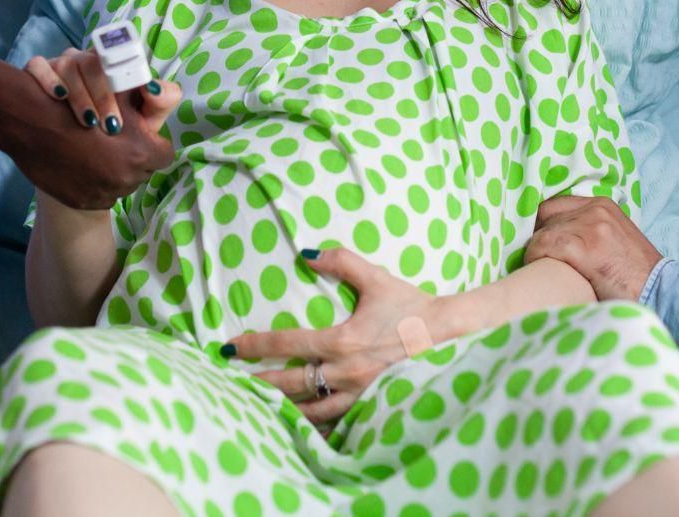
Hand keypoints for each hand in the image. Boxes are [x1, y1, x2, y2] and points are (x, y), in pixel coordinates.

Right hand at [5, 55, 178, 209]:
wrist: (27, 123)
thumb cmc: (78, 101)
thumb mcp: (119, 92)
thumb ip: (154, 97)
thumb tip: (166, 96)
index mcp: (140, 152)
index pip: (164, 153)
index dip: (152, 142)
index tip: (140, 133)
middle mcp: (125, 178)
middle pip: (144, 169)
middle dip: (135, 156)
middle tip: (117, 140)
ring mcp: (103, 194)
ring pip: (124, 184)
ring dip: (117, 171)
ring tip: (98, 152)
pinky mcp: (83, 202)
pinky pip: (103, 196)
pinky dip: (98, 183)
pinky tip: (84, 164)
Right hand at [25, 47, 143, 134]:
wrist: (72, 141)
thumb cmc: (116, 128)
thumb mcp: (143, 118)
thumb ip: (159, 102)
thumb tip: (154, 88)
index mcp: (112, 63)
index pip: (121, 58)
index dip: (125, 81)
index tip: (129, 113)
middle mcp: (85, 60)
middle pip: (93, 64)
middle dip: (103, 96)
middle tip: (111, 127)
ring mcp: (60, 63)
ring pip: (68, 64)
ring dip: (80, 94)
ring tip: (88, 123)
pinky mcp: (38, 70)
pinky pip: (38, 65)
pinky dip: (48, 79)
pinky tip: (58, 97)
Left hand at [223, 247, 432, 429]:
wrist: (449, 335)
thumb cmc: (410, 306)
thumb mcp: (376, 278)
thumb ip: (341, 261)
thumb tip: (307, 253)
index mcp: (342, 341)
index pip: (287, 343)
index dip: (255, 345)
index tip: (230, 346)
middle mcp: (345, 372)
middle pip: (290, 382)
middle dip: (258, 382)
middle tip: (231, 382)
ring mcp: (359, 393)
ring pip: (310, 409)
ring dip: (281, 407)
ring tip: (258, 407)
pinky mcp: (371, 405)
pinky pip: (336, 420)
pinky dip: (313, 423)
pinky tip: (299, 424)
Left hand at [525, 196, 662, 302]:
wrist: (662, 292)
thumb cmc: (636, 274)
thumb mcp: (615, 239)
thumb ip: (589, 230)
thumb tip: (554, 236)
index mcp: (602, 204)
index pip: (555, 205)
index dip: (542, 225)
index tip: (538, 244)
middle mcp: (596, 209)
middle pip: (545, 216)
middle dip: (538, 237)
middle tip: (538, 259)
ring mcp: (591, 227)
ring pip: (542, 233)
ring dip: (536, 253)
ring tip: (541, 270)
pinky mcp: (585, 247)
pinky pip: (544, 246)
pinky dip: (536, 259)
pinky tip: (542, 272)